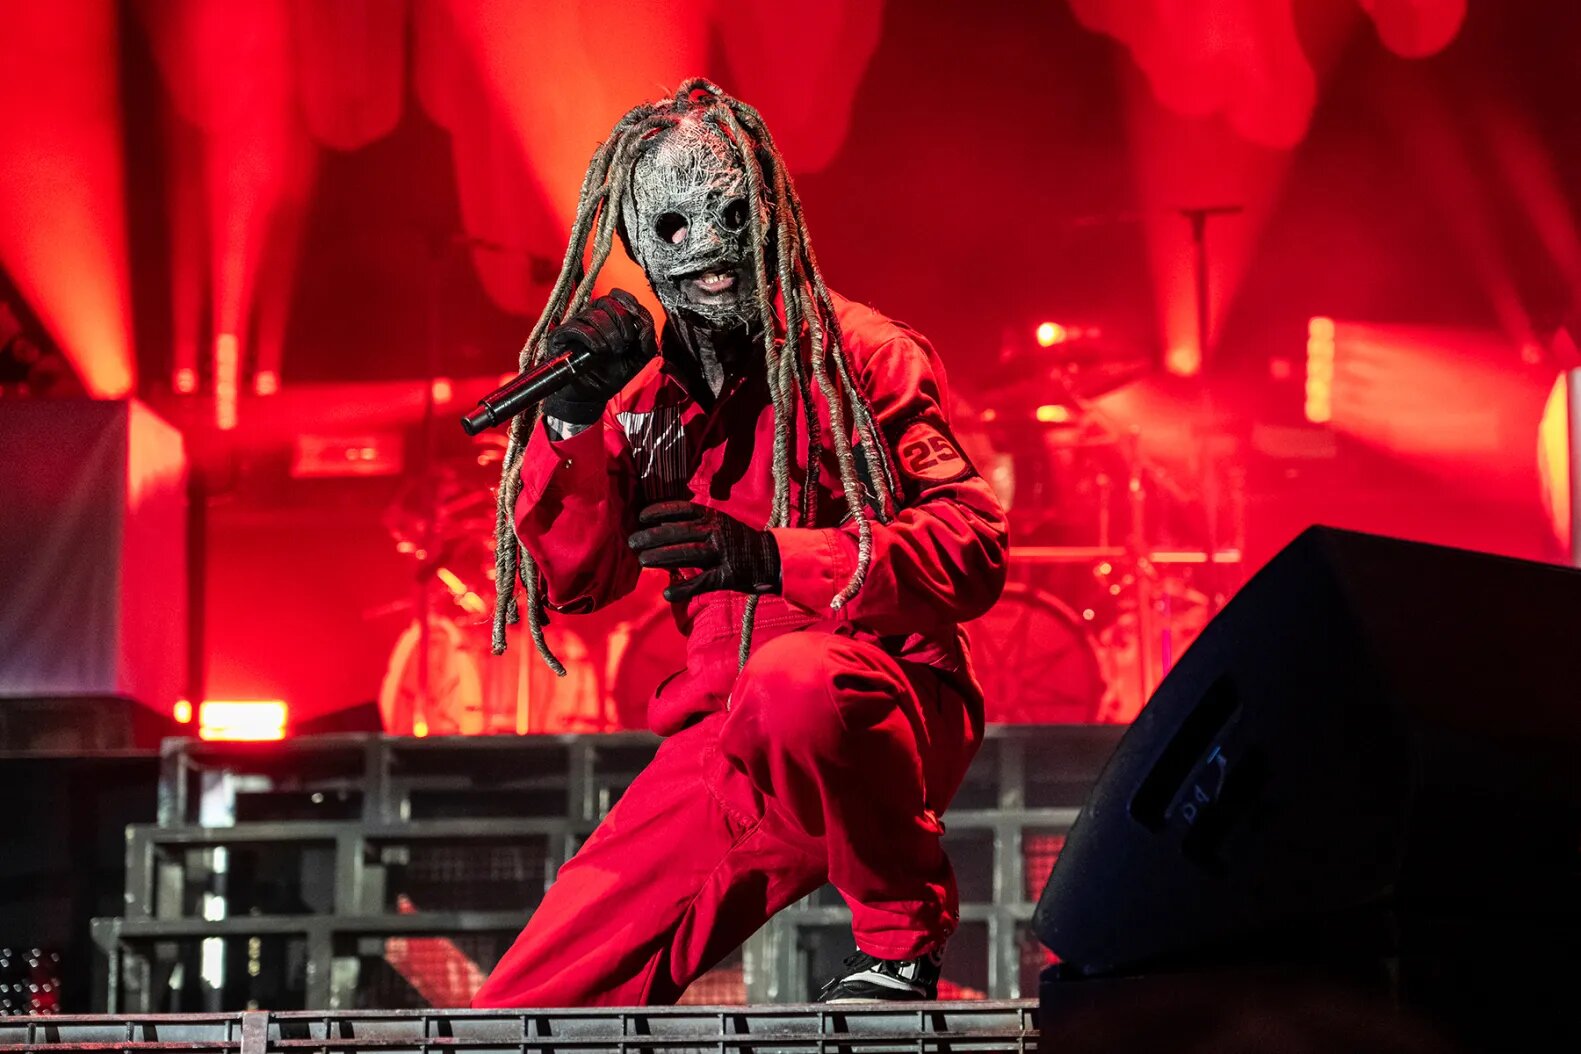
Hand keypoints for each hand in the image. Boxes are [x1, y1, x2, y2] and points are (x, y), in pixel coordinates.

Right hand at [543, 289, 656, 423]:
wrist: (593, 395)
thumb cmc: (614, 374)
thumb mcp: (639, 359)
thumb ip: (648, 342)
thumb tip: (646, 326)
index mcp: (610, 317)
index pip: (618, 295)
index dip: (629, 302)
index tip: (637, 317)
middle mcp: (592, 317)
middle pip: (607, 301)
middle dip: (622, 321)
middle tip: (627, 342)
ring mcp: (576, 324)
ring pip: (594, 314)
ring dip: (609, 333)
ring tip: (614, 350)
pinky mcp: (562, 336)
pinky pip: (577, 327)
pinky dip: (592, 338)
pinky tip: (599, 350)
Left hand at [628, 501, 780, 601]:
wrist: (771, 558)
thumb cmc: (739, 541)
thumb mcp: (720, 524)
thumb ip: (695, 524)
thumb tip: (661, 527)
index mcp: (713, 518)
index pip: (682, 509)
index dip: (660, 511)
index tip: (641, 516)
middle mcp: (716, 532)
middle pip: (679, 532)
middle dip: (653, 536)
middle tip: (632, 542)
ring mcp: (722, 554)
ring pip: (686, 554)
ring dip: (662, 557)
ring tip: (642, 561)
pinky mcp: (727, 576)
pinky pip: (702, 582)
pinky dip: (684, 588)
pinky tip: (667, 593)